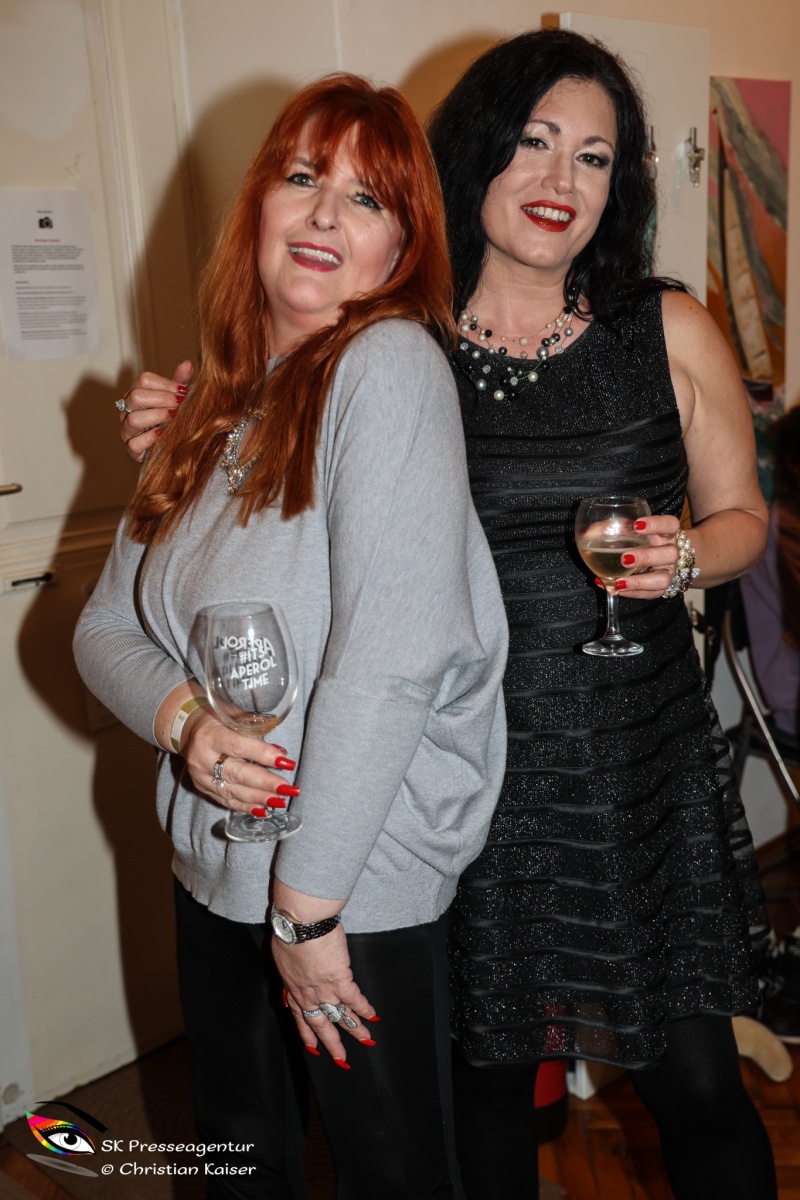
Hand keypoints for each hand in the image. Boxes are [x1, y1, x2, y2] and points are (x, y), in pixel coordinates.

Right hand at [120, 360, 193, 462]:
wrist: (174, 446)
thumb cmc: (173, 417)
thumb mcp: (179, 398)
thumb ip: (181, 382)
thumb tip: (187, 363)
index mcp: (137, 393)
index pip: (144, 380)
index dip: (165, 385)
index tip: (183, 392)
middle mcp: (128, 410)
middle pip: (135, 397)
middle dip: (161, 400)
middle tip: (179, 405)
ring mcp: (127, 430)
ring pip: (133, 420)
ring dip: (157, 417)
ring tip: (173, 418)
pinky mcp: (131, 450)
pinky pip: (134, 444)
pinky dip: (149, 439)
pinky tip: (162, 435)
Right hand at [180, 707, 298, 815]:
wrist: (184, 727)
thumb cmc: (215, 718)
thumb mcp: (232, 715)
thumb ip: (255, 731)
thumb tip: (280, 753)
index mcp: (210, 735)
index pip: (238, 746)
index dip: (263, 755)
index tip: (286, 762)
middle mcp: (202, 758)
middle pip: (236, 773)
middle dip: (265, 783)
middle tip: (288, 789)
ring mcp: (200, 776)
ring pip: (232, 791)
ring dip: (259, 798)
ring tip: (281, 801)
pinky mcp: (202, 788)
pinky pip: (225, 801)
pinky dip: (245, 806)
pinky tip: (263, 810)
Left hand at [273, 924, 377, 1063]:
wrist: (300, 925)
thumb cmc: (288, 935)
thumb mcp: (280, 958)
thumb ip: (288, 973)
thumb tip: (290, 977)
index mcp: (294, 990)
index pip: (302, 1019)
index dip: (308, 1035)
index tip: (313, 1047)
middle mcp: (310, 996)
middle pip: (323, 1025)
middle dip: (333, 1044)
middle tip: (341, 1059)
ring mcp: (326, 990)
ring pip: (343, 1016)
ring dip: (356, 1029)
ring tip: (366, 1040)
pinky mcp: (341, 979)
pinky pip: (355, 999)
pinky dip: (365, 1008)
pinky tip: (373, 1015)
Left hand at [596, 514, 681, 599]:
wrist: (652, 559)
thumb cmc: (636, 541)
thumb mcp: (626, 531)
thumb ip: (608, 529)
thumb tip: (583, 535)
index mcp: (664, 533)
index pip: (670, 524)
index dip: (657, 524)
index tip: (637, 525)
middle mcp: (669, 552)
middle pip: (670, 554)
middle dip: (646, 557)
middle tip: (624, 558)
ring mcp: (667, 572)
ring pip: (663, 579)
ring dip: (639, 582)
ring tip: (618, 582)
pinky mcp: (659, 588)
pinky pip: (650, 594)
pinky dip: (631, 593)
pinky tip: (614, 589)